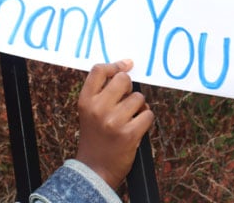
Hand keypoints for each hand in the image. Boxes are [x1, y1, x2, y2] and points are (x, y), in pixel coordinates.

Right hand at [75, 60, 153, 188]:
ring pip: (139, 98)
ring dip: (139, 106)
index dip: (115, 65)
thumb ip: (101, 91)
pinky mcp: (129, 134)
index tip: (127, 65)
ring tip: (129, 117)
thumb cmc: (95, 135)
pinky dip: (146, 119)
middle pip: (123, 80)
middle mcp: (98, 108)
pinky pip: (148, 114)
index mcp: (85, 100)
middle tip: (127, 98)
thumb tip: (125, 69)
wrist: (95, 169)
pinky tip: (136, 126)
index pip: (99, 70)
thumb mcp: (89, 110)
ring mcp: (114, 121)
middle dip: (129, 87)